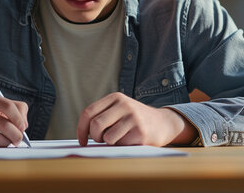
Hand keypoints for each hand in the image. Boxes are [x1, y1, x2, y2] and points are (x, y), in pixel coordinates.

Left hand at [76, 92, 196, 145]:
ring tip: (119, 138)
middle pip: (96, 125)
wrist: (163, 123)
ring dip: (109, 143)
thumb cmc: (134, 119)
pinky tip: (130, 140)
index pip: (88, 112)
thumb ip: (102, 115)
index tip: (81, 140)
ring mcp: (133, 117)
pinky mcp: (140, 132)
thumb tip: (82, 134)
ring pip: (107, 137)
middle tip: (101, 140)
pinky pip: (120, 144)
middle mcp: (124, 105)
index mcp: (115, 98)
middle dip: (95, 137)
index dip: (81, 128)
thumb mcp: (119, 109)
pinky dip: (121, 146)